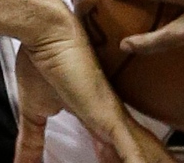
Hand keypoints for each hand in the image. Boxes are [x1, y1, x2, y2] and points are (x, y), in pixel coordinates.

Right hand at [12, 13, 173, 162]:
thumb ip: (31, 141)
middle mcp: (111, 117)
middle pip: (139, 150)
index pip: (118, 148)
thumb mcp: (33, 114)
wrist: (48, 34)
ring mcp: (114, 118)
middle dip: (152, 162)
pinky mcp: (111, 117)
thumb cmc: (42, 63)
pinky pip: (133, 150)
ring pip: (144, 152)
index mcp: (97, 116)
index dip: (120, 160)